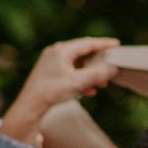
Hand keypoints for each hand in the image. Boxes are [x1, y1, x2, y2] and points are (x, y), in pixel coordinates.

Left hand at [0, 38, 119, 144]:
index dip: (104, 44)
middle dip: (97, 62)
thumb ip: (97, 74)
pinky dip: (80, 78)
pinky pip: (69, 71)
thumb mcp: (78, 82)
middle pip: (82, 53)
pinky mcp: (49, 71)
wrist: (31, 104)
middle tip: (110, 66)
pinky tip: (88, 90)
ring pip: (76, 64)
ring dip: (90, 73)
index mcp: (62, 50)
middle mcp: (56, 52)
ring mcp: (51, 61)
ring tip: (101, 84)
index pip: (88, 43)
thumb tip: (113, 68)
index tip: (116, 44)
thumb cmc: (52, 91)